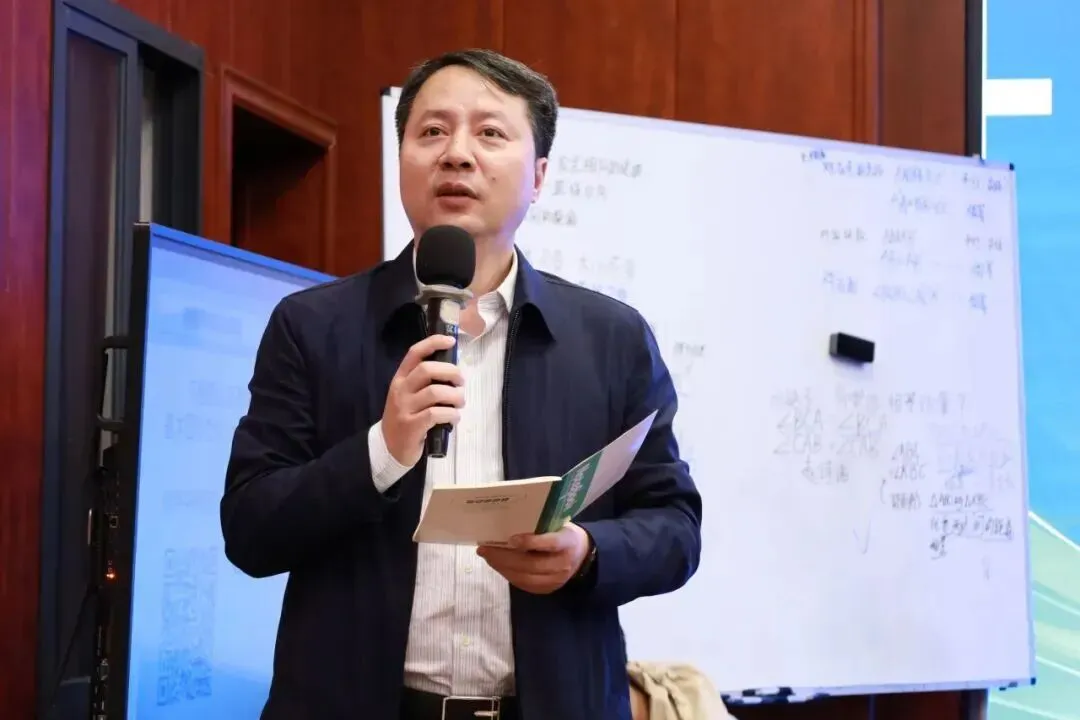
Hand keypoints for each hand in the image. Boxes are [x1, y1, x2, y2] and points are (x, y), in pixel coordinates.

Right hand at [381, 334, 464, 466]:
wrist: (389, 448)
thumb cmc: (405, 418)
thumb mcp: (408, 396)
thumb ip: (425, 383)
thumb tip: (454, 372)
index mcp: (400, 379)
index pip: (414, 353)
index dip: (433, 343)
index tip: (451, 341)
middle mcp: (400, 390)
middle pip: (427, 370)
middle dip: (450, 372)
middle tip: (461, 382)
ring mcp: (404, 409)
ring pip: (435, 392)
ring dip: (455, 396)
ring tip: (460, 403)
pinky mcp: (411, 426)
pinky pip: (436, 414)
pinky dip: (451, 414)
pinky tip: (454, 418)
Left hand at [476, 523, 591, 594]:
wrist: (582, 555)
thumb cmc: (563, 533)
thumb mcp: (559, 524)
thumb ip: (540, 526)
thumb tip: (509, 523)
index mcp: (568, 542)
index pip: (550, 544)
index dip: (531, 542)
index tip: (511, 539)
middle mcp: (562, 564)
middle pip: (531, 564)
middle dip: (504, 557)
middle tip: (485, 549)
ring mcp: (555, 580)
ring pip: (524, 577)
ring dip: (502, 567)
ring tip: (487, 556)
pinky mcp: (547, 589)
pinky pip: (523, 584)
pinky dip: (507, 574)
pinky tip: (497, 565)